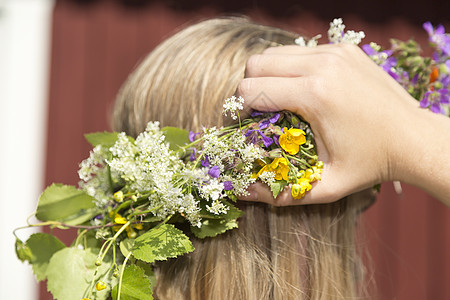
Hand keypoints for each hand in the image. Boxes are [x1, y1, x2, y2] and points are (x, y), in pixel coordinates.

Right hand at [237, 43, 433, 204]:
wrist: (415, 139)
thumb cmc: (370, 165)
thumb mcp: (325, 186)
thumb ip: (279, 194)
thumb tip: (240, 192)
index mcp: (314, 95)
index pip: (250, 89)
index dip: (239, 110)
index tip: (246, 125)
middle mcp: (322, 65)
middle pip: (256, 63)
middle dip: (249, 88)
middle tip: (260, 112)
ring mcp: (335, 53)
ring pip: (275, 53)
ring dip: (268, 75)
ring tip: (280, 100)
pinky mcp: (344, 49)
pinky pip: (300, 51)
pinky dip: (291, 68)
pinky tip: (303, 90)